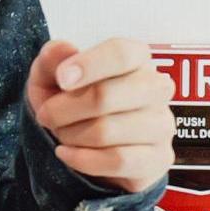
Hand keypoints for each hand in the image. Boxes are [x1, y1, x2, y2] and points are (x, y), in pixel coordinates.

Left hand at [26, 38, 173, 192]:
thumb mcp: (52, 77)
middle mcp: (156, 88)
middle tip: (47, 116)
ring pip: (106, 131)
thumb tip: (64, 49)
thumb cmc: (74, 102)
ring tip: (62, 134)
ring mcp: (162, 125)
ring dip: (71, 135)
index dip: (88, 65)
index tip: (61, 79)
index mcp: (137, 57)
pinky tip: (67, 153)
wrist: (90, 147)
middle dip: (63, 110)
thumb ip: (53, 58)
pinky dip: (82, 159)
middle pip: (106, 96)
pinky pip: (117, 160)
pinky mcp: (158, 158)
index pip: (120, 53)